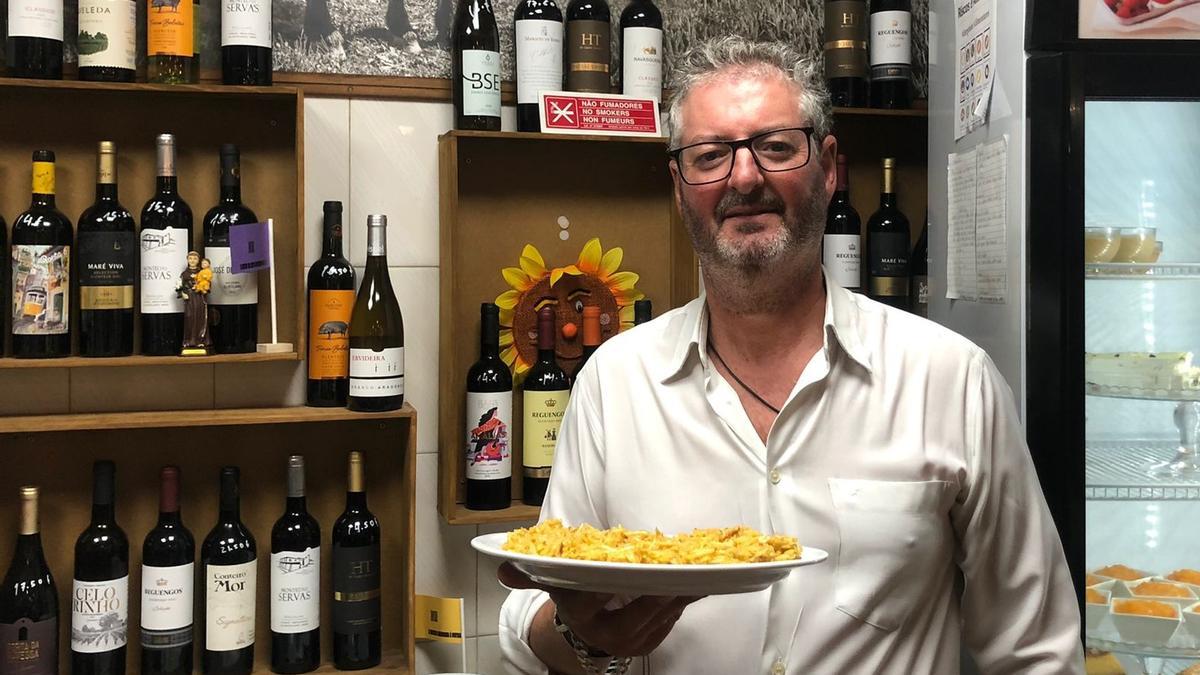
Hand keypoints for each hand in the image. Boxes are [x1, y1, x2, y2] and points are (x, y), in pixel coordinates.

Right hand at [498, 562, 703, 657]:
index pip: (590, 600)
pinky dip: (685, 599)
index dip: (605, 588)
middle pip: (635, 613)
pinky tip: (699, 580)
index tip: (623, 572)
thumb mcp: (553, 585)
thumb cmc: (573, 597)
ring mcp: (630, 642)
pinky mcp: (650, 643)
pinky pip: (672, 620)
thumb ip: (530, 575)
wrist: (586, 632)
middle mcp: (605, 635)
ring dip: (678, 593)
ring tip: (696, 568)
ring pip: (659, 616)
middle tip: (674, 568)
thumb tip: (501, 567)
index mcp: (580, 615)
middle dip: (656, 592)